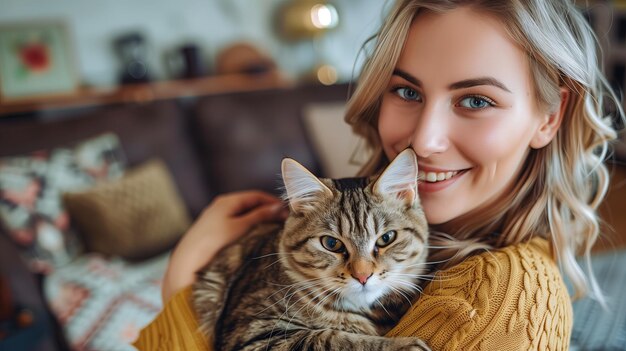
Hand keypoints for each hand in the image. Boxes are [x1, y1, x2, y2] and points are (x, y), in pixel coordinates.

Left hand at [161, 190, 287, 302]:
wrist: (188, 260)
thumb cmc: (215, 241)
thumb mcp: (241, 226)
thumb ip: (260, 215)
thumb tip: (279, 206)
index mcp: (228, 200)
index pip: (257, 195)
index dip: (273, 202)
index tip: (288, 212)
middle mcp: (222, 205)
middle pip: (250, 204)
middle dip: (267, 211)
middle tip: (283, 222)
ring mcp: (217, 217)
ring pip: (244, 215)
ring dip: (259, 220)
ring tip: (272, 230)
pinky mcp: (214, 230)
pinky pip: (237, 223)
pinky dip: (249, 227)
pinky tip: (255, 236)